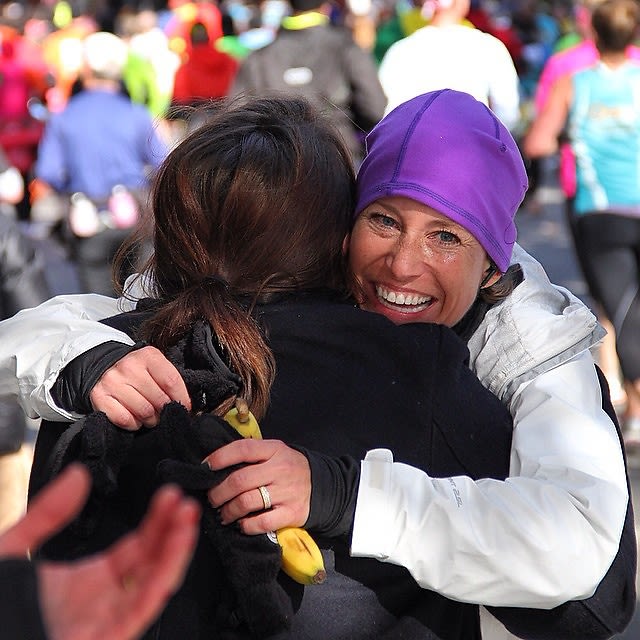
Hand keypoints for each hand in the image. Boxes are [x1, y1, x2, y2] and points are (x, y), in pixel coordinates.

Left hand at [0, 464, 200, 639]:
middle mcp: (106, 599)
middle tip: (185, 503)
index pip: (138, 546)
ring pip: (156, 583)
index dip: (157, 520)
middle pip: (153, 561)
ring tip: (188, 520)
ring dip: (176, 551)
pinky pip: (144, 607)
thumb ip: (48, 513)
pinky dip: (163, 579)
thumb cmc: (0, 607)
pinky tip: (174, 553)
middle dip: (173, 531)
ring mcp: (108, 618)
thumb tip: (78, 474)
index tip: (169, 495)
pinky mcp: (109, 635)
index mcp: (90, 581)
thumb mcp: (17, 548)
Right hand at [89, 346, 191, 428]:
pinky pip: (124, 419)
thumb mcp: (155, 366)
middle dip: (165, 411)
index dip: (181, 399)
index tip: (184, 407)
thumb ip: (170, 381)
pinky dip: (134, 424)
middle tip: (164, 413)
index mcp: (148, 356)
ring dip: (151, 420)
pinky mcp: (99, 397)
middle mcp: (129, 367)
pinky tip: (136, 419)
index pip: (171, 381)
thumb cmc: (138, 371)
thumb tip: (187, 406)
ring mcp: (112, 382)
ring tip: (151, 417)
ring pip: (143, 411)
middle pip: (158, 399)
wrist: (103, 366)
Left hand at [205, 439, 310, 534]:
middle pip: (239, 480)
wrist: (321, 485)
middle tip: (212, 499)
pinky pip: (262, 523)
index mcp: (274, 449)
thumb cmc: (287, 468)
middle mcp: (280, 469)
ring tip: (224, 514)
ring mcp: (286, 492)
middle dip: (218, 492)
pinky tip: (242, 524)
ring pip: (246, 502)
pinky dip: (246, 526)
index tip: (205, 467)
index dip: (220, 458)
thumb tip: (214, 463)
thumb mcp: (274, 452)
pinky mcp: (291, 513)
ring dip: (228, 511)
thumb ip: (251, 454)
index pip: (242, 449)